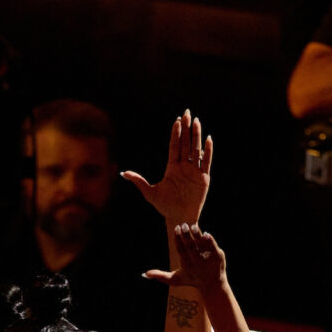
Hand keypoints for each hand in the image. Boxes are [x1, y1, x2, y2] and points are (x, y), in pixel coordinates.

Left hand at [122, 109, 212, 226]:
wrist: (178, 218)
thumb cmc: (164, 207)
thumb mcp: (150, 193)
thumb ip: (138, 181)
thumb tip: (123, 173)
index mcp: (172, 168)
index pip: (174, 146)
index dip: (176, 133)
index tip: (177, 121)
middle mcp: (184, 167)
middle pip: (185, 143)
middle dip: (187, 128)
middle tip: (187, 113)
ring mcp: (194, 172)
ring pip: (196, 149)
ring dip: (196, 136)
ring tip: (197, 121)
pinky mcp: (203, 178)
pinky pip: (206, 162)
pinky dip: (208, 151)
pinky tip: (208, 139)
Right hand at [143, 224, 225, 295]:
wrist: (212, 285)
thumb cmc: (192, 280)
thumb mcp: (175, 279)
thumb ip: (160, 276)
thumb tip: (144, 274)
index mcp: (186, 265)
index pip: (181, 251)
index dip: (178, 240)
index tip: (176, 228)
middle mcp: (197, 263)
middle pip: (190, 248)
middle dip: (186, 237)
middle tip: (183, 225)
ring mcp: (208, 261)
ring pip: (202, 246)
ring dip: (197, 236)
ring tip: (193, 226)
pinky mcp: (218, 257)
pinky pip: (213, 248)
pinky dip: (210, 241)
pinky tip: (206, 233)